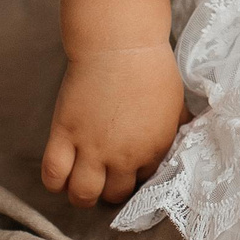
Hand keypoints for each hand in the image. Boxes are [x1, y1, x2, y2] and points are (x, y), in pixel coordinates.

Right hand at [41, 45, 189, 207]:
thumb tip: (185, 135)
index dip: (135, 176)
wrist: (120, 43)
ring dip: (82, 194)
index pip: (143, 183)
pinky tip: (61, 175)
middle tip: (103, 177)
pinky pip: (53, 175)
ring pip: (82, 194)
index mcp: (155, 149)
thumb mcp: (176, 103)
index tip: (127, 168)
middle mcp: (124, 156)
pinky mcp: (65, 134)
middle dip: (109, 191)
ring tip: (81, 182)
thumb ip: (177, 127)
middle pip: (114, 195)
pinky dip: (55, 182)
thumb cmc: (152, 67)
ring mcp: (92, 147)